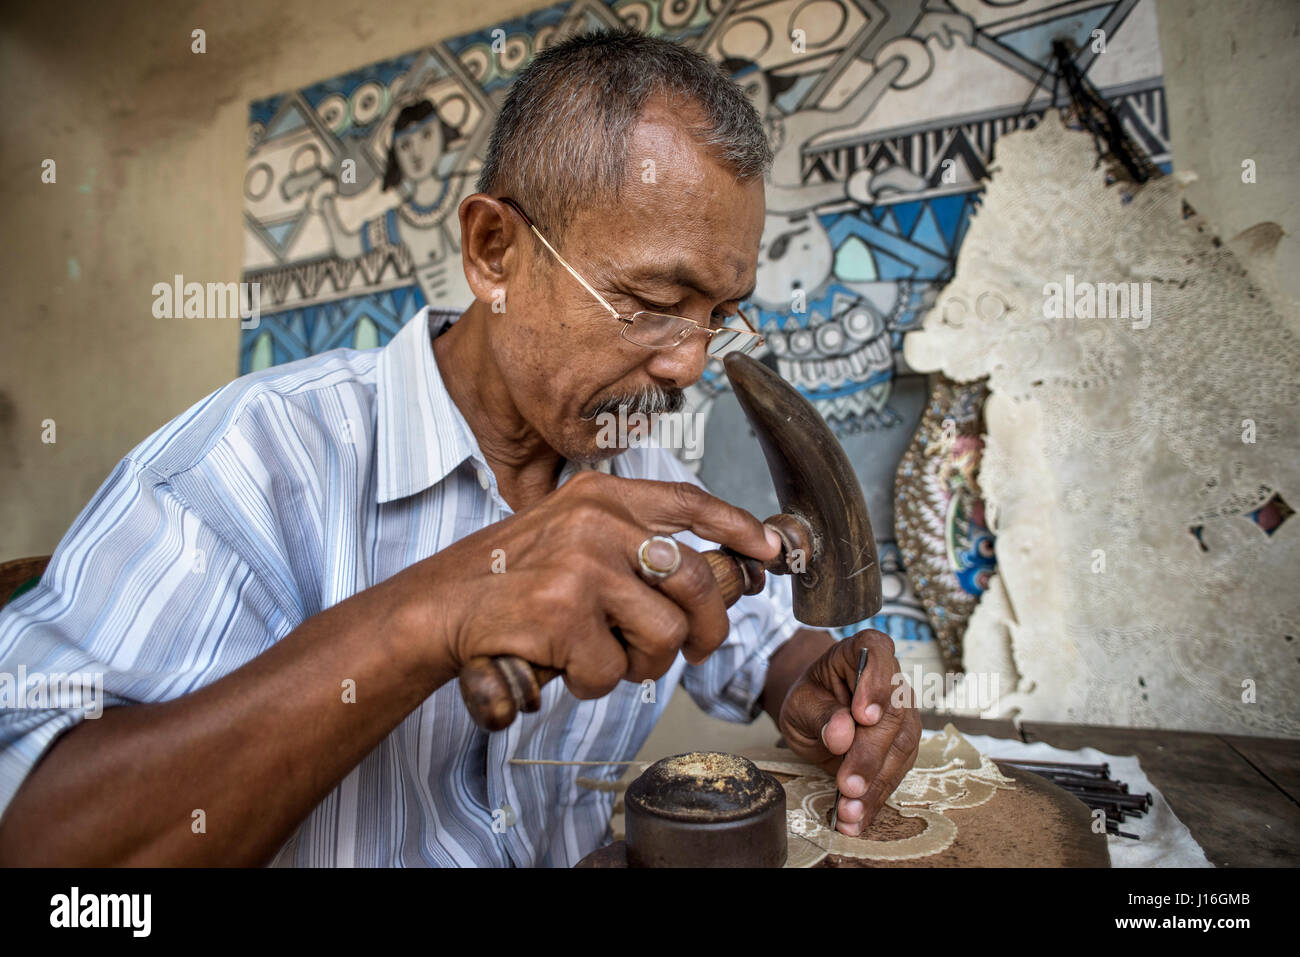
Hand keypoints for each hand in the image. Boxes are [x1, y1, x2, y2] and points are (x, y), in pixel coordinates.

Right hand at [388, 470, 781, 698]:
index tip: (768, 550)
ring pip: (665, 634)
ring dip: (642, 665)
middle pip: (694, 580)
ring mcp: (580, 565)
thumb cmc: (508, 579)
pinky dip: (593, 684)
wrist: (438, 606)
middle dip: (707, 629)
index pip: (688, 501)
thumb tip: (701, 577)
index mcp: (601, 497)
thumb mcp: (568, 534)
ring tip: (606, 659)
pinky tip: (566, 667)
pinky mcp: (563, 613)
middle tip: (697, 651)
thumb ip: (626, 543)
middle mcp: (596, 522)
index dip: (737, 526)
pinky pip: (613, 670)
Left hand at [777, 630, 921, 834]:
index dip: (876, 685)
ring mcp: (903, 713)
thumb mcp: (801, 702)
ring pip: (901, 749)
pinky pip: (895, 773)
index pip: (878, 653)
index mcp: (863, 650)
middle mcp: (892, 679)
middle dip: (870, 755)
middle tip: (848, 786)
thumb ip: (821, 714)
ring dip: (875, 786)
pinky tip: (858, 819)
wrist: (815, 714)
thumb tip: (842, 733)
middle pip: (893, 713)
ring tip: (850, 813)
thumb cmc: (809, 698)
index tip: (864, 716)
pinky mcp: (903, 746)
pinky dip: (875, 799)